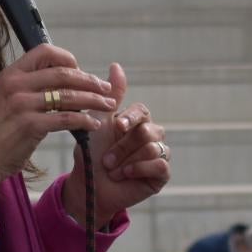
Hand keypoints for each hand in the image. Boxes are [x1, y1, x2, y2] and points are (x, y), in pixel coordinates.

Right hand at [0, 45, 115, 194]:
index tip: (82, 71)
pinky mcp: (29, 125)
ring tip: (108, 106)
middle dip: (90, 81)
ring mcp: (22, 104)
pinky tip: (93, 124)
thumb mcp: (7, 99)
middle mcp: (15, 84)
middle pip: (63, 73)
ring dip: (94, 100)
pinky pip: (66, 118)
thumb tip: (62, 77)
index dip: (68, 59)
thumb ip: (30, 86)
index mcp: (11, 74)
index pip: (45, 52)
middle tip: (106, 89)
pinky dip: (84, 121)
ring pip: (69, 95)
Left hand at [63, 62, 170, 226]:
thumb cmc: (92, 154)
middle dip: (123, 146)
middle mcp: (151, 135)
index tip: (117, 127)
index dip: (130, 118)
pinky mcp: (162, 174)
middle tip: (107, 159)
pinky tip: (126, 174)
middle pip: (147, 131)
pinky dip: (139, 169)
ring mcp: (159, 154)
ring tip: (113, 169)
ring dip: (127, 160)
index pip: (142, 111)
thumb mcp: (98, 121)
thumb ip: (111, 96)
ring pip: (153, 148)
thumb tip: (116, 65)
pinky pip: (160, 164)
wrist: (89, 186)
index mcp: (137, 121)